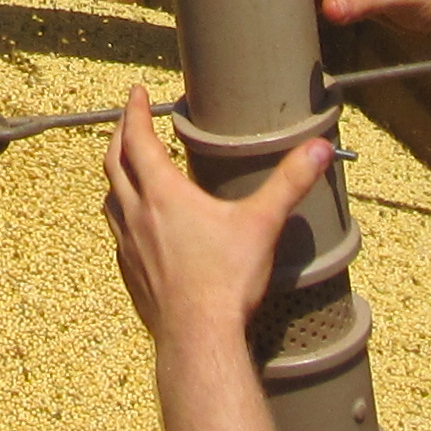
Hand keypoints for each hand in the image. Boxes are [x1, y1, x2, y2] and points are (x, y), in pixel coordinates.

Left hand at [105, 86, 329, 349]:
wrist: (198, 338)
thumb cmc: (226, 281)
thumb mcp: (262, 225)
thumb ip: (289, 183)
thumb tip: (319, 148)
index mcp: (163, 194)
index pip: (138, 139)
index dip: (135, 111)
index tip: (136, 92)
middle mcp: (137, 214)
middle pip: (115, 162)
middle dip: (120, 135)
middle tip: (128, 120)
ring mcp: (128, 245)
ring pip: (111, 197)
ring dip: (117, 175)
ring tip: (128, 167)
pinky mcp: (130, 273)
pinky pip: (118, 233)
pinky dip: (122, 214)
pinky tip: (138, 224)